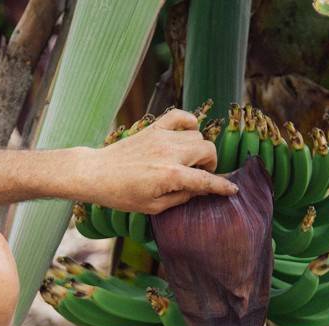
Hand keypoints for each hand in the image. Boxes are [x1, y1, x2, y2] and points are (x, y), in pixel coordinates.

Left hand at [78, 110, 237, 213]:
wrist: (96, 173)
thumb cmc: (122, 195)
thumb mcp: (153, 206)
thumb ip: (181, 197)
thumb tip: (199, 190)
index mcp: (170, 176)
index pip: (206, 180)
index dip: (222, 187)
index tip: (232, 190)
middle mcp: (169, 153)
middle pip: (208, 149)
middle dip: (210, 164)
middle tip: (199, 174)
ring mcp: (161, 137)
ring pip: (197, 135)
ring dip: (199, 148)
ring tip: (188, 159)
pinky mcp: (153, 128)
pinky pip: (180, 116)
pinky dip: (189, 122)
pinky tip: (188, 132)